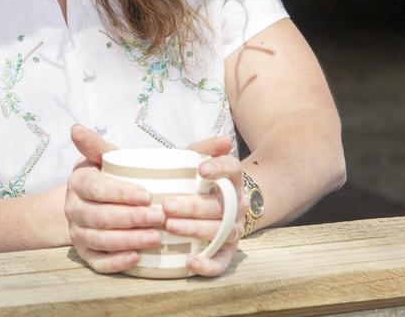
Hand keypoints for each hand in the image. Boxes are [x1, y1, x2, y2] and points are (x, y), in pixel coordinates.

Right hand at [64, 124, 166, 273]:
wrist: (89, 203)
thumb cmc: (106, 176)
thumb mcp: (102, 157)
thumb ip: (96, 144)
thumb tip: (76, 128)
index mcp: (78, 182)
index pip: (96, 188)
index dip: (120, 193)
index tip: (147, 196)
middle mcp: (73, 209)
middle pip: (99, 217)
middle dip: (131, 218)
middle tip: (160, 217)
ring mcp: (77, 233)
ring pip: (100, 240)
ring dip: (128, 240)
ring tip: (155, 238)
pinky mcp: (85, 254)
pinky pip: (98, 262)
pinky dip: (117, 262)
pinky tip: (137, 257)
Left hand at [162, 135, 243, 276]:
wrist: (213, 206)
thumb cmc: (196, 183)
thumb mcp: (197, 161)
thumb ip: (205, 149)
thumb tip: (224, 139)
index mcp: (231, 180)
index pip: (232, 169)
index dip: (219, 168)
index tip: (201, 170)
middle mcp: (237, 205)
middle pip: (220, 206)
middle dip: (193, 206)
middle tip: (167, 205)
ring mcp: (234, 230)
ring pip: (221, 232)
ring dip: (196, 230)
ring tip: (171, 226)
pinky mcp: (226, 252)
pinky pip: (221, 262)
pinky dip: (208, 265)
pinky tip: (190, 261)